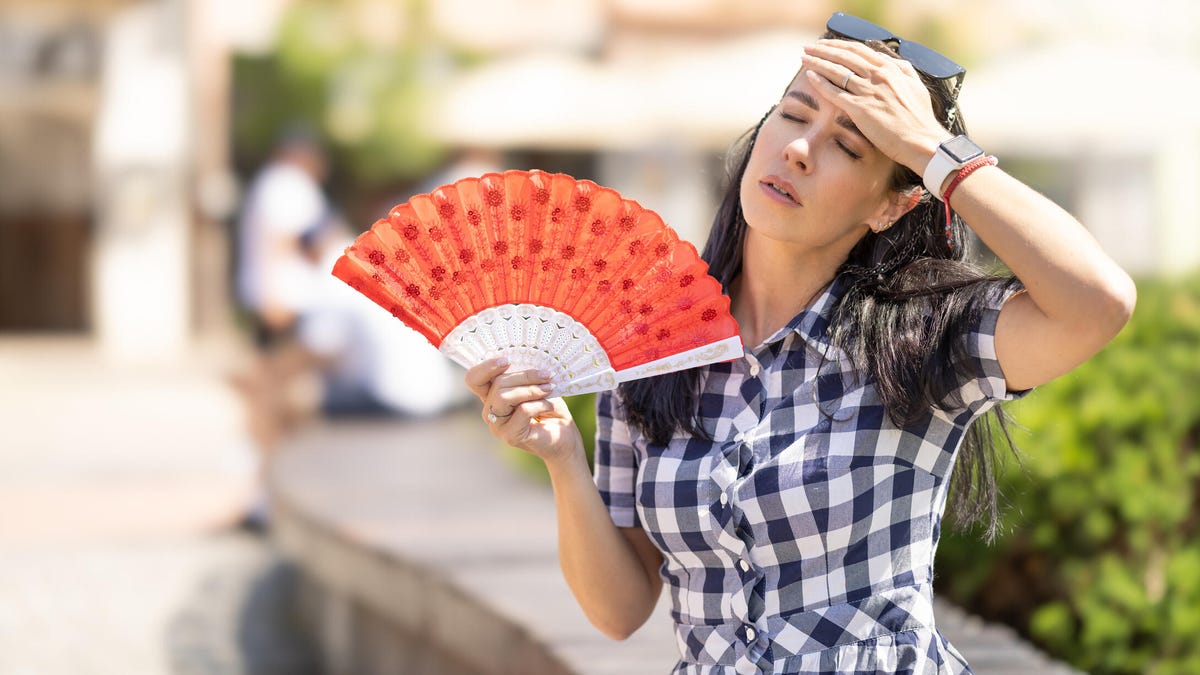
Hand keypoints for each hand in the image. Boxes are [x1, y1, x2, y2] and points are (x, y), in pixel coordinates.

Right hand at [464, 358, 581, 463]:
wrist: (564, 437)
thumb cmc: (550, 409)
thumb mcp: (537, 386)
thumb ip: (525, 377)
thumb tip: (529, 363)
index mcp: (492, 395)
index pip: (474, 379)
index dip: (486, 367)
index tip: (507, 361)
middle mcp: (490, 410)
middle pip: (497, 384)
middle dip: (525, 376)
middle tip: (547, 376)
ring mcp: (498, 425)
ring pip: (504, 397)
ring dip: (531, 390)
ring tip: (549, 389)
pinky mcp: (510, 436)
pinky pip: (522, 410)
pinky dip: (540, 404)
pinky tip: (550, 406)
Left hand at [800, 39, 949, 173]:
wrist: (921, 141)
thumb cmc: (919, 118)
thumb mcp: (916, 86)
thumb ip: (903, 70)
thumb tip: (891, 61)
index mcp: (892, 69)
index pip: (860, 50)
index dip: (840, 45)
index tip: (827, 44)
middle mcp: (879, 76)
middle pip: (844, 56)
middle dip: (823, 49)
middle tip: (808, 47)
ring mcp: (869, 92)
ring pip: (837, 71)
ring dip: (817, 62)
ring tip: (804, 57)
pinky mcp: (861, 109)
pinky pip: (835, 92)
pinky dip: (821, 82)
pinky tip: (810, 76)